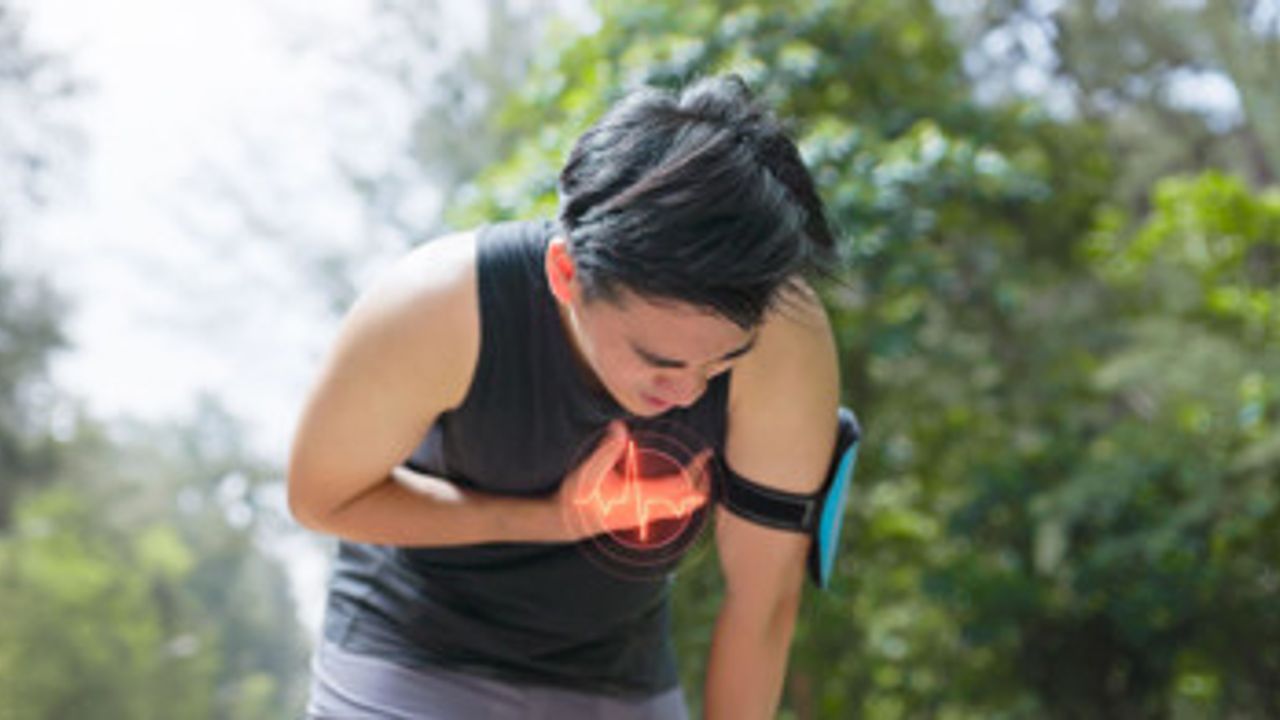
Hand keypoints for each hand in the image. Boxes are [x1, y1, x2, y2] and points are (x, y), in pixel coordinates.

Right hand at [557, 421, 711, 541]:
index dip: (695, 469)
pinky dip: (681, 501)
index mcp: (639, 497)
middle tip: (706, 459)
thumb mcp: (589, 470)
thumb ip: (607, 450)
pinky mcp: (638, 518)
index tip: (706, 454)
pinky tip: (683, 494)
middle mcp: (646, 510)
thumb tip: (620, 427)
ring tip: (702, 474)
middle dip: (699, 479)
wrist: (567, 521)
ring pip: (679, 508)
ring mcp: (643, 517)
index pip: (678, 484)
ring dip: (693, 491)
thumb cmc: (577, 496)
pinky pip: (668, 512)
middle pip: (685, 498)